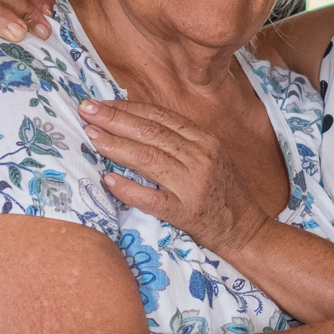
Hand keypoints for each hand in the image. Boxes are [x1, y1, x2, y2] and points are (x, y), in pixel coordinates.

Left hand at [80, 99, 270, 252]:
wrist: (247, 230)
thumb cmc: (225, 194)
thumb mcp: (211, 158)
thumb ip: (181, 142)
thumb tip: (139, 124)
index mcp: (204, 140)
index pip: (160, 117)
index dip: (128, 107)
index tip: (101, 103)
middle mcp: (200, 157)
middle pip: (150, 132)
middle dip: (114, 119)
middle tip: (86, 110)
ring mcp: (193, 185)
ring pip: (149, 159)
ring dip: (116, 145)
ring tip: (91, 136)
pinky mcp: (187, 212)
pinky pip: (153, 199)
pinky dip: (129, 189)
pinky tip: (108, 180)